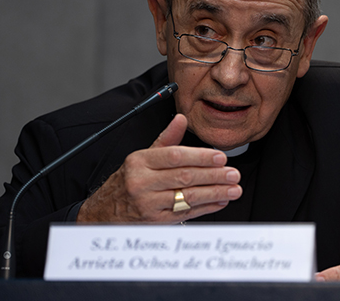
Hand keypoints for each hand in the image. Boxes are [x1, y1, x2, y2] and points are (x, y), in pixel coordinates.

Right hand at [77, 114, 241, 222]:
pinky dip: (206, 208)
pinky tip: (220, 202)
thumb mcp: (142, 156)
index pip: (175, 156)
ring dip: (214, 193)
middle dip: (213, 176)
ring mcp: (148, 204)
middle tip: (233, 173)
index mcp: (139, 161)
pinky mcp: (155, 221)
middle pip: (184, 177)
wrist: (105, 211)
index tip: (220, 157)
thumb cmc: (129, 180)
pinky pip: (186, 214)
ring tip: (233, 189)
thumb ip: (166, 139)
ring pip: (187, 197)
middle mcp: (142, 182)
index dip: (200, 156)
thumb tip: (182, 118)